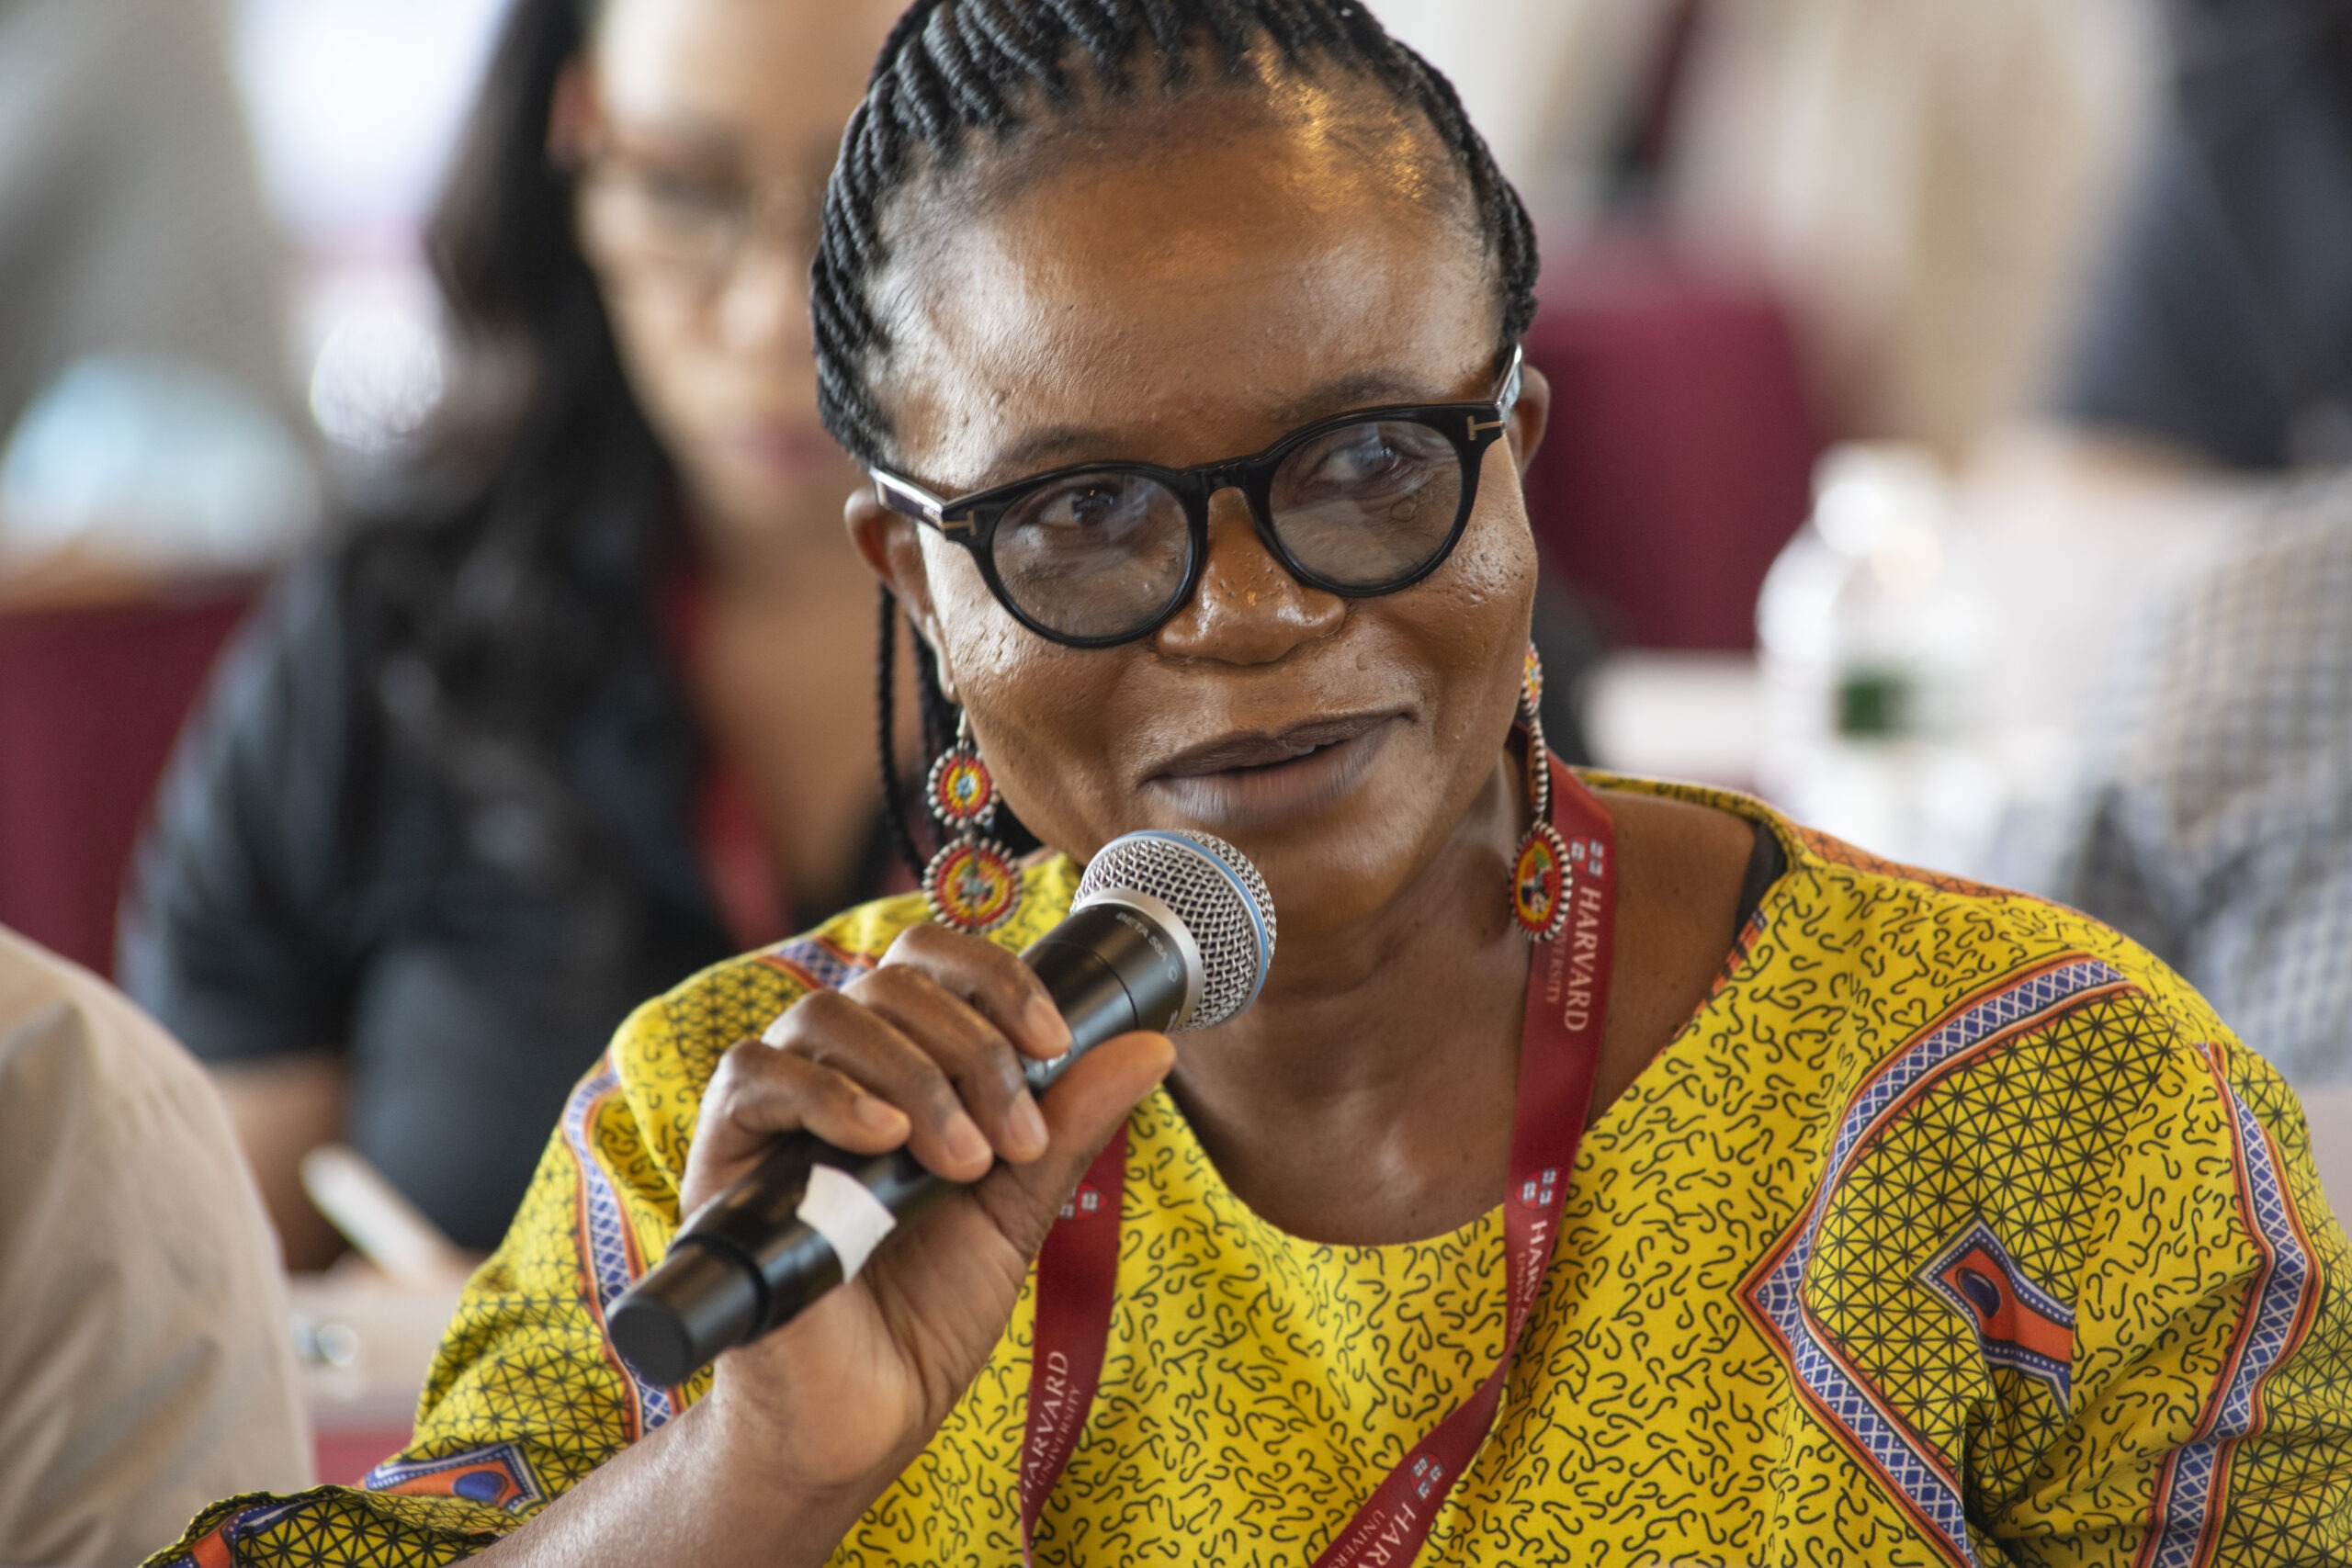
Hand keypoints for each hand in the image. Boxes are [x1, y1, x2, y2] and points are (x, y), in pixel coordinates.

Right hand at [677, 921, 1173, 1505]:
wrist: (855, 1423)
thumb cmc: (922, 1319)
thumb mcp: (1016, 1211)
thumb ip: (1069, 1126)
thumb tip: (1153, 1046)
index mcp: (902, 1070)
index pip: (933, 963)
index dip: (996, 978)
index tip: (1055, 1042)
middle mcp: (836, 1073)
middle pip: (894, 984)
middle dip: (974, 1050)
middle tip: (1013, 1144)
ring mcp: (777, 1110)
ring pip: (832, 1015)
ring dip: (917, 1075)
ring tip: (962, 1163)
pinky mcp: (725, 1154)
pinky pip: (757, 1073)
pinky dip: (830, 1094)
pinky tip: (885, 1142)